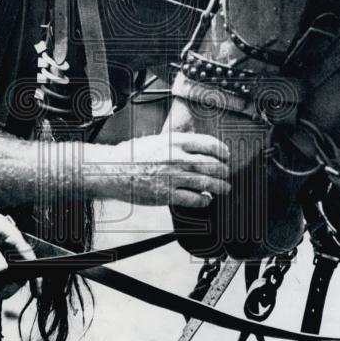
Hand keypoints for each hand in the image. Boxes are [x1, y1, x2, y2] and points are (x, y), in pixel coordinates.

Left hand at [0, 207, 34, 299]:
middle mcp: (12, 247)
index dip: (35, 277)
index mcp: (13, 239)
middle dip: (7, 289)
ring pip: (9, 277)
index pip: (30, 260)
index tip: (37, 292)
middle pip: (18, 274)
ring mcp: (6, 253)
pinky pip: (0, 275)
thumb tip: (1, 270)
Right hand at [96, 132, 230, 207]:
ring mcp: (173, 177)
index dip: (222, 151)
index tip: (226, 155)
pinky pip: (193, 199)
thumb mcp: (156, 140)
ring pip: (206, 183)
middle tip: (227, 173)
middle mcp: (176, 158)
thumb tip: (195, 142)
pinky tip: (206, 199)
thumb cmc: (132, 154)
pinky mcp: (167, 195)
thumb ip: (176, 141)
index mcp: (175, 141)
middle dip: (224, 170)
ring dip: (220, 186)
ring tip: (224, 188)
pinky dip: (204, 200)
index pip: (208, 144)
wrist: (112, 171)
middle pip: (211, 164)